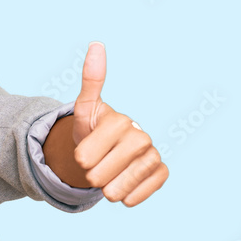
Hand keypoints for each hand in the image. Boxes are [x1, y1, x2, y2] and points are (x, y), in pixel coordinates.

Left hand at [71, 42, 167, 206]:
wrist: (106, 152)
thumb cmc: (92, 131)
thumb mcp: (84, 109)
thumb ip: (91, 81)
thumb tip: (97, 44)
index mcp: (120, 121)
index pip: (85, 156)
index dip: (79, 159)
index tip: (83, 153)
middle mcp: (141, 136)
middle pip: (101, 174)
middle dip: (91, 176)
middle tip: (95, 167)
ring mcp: (152, 154)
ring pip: (120, 187)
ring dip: (108, 189)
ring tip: (107, 181)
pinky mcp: (160, 172)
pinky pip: (143, 192)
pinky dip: (131, 196)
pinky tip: (124, 192)